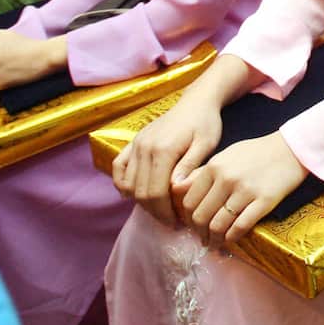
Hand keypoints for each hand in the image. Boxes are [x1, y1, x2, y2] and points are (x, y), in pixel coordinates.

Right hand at [113, 90, 223, 224]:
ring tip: (158, 210)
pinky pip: (118, 167)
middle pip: (141, 191)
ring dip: (140, 202)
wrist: (196, 101)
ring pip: (128, 183)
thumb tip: (174, 188)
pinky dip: (121, 183)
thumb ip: (189, 165)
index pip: (156, 192)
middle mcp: (144, 148)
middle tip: (169, 222)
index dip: (164, 212)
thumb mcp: (206, 144)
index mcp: (163, 150)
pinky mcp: (133, 142)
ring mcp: (136, 144)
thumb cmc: (206, 123)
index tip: (176, 223)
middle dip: (154, 211)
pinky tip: (132, 194)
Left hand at [177, 131, 306, 248]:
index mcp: (214, 167)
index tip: (193, 226)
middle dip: (200, 233)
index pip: (189, 201)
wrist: (290, 149)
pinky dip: (232, 238)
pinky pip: (241, 226)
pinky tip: (231, 240)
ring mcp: (245, 191)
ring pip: (218, 225)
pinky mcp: (263, 201)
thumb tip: (177, 190)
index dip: (188, 219)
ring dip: (214, 240)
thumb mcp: (225, 156)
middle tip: (204, 239)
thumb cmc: (256, 152)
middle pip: (201, 216)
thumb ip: (202, 173)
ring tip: (216, 245)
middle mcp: (226, 179)